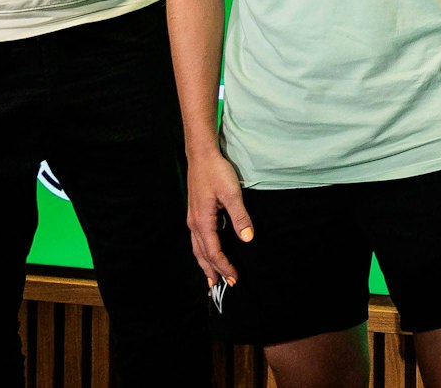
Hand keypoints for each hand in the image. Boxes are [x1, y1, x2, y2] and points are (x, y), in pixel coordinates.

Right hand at [184, 151, 251, 286]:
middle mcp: (194, 223)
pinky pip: (197, 239)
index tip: (235, 278)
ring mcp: (192, 219)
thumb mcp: (232, 193)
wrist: (201, 155)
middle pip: (202, 254)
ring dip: (205, 264)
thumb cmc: (217, 172)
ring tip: (211, 279)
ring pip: (197, 248)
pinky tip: (207, 254)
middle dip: (213, 271)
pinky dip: (202, 252)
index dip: (224, 266)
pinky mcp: (195, 213)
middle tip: (224, 286)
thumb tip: (247, 239)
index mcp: (202, 221)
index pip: (214, 252)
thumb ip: (240, 217)